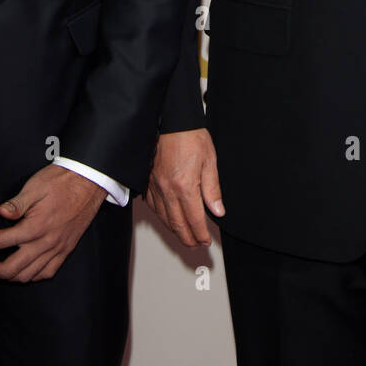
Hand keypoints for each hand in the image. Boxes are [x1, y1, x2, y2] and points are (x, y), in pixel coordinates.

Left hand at [0, 165, 105, 282]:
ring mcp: (57, 249)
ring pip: (28, 275)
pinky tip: (23, 270)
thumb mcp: (35, 186)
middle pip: (12, 268)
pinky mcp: (65, 251)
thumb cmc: (60, 181)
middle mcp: (45, 243)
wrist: (89, 183)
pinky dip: (31, 275)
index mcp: (35, 226)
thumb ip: (16, 203)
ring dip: (8, 276)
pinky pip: (46, 273)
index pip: (1, 243)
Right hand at [146, 128, 223, 246]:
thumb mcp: (210, 161)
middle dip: (187, 238)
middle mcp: (167, 189)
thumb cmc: (190, 136)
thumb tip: (218, 210)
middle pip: (177, 223)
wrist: (171, 121)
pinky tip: (167, 218)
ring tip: (183, 236)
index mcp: (185, 186)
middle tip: (196, 244)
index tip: (206, 240)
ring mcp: (155, 186)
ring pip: (163, 217)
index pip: (194, 219)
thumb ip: (213, 189)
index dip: (201, 234)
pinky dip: (161, 216)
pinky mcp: (147, 181)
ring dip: (174, 230)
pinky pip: (152, 206)